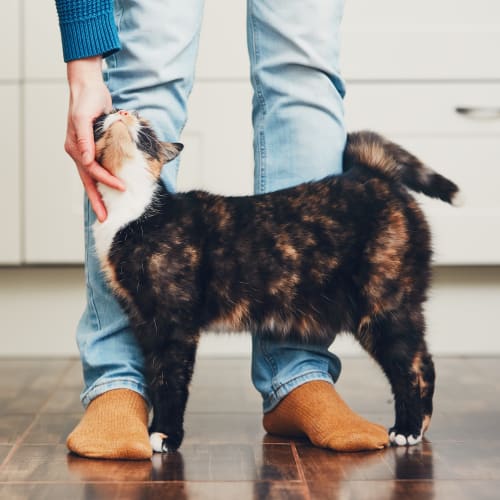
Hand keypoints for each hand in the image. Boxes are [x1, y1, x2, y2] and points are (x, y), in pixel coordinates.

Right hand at [64, 57, 124, 221]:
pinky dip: (104, 181)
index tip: (121, 188)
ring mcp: (86, 152)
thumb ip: (85, 139)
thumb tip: (86, 160)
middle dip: (97, 201)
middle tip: (104, 219)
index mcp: (76, 148)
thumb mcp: (84, 117)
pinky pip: (98, 170)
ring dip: (99, 195)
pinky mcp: (94, 148)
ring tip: (106, 211)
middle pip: (89, 182)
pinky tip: (109, 191)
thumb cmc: (87, 100)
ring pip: (93, 178)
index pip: (92, 171)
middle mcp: (79, 152)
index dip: (107, 180)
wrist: (89, 88)